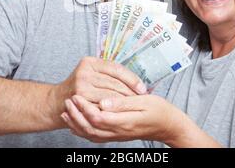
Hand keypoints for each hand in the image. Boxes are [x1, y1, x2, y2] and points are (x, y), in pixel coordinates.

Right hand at [49, 57, 146, 127]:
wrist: (58, 101)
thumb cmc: (81, 87)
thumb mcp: (91, 73)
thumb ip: (108, 72)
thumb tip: (135, 80)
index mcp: (90, 62)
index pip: (117, 69)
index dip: (132, 79)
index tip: (142, 88)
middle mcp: (84, 73)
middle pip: (115, 83)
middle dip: (130, 92)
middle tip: (141, 99)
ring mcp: (81, 87)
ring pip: (111, 96)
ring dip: (124, 102)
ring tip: (134, 106)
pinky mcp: (80, 101)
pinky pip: (103, 106)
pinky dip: (113, 110)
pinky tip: (121, 112)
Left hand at [60, 94, 182, 143]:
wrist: (168, 126)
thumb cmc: (159, 110)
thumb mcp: (144, 101)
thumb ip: (122, 102)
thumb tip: (103, 101)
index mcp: (125, 121)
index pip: (98, 117)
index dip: (84, 108)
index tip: (76, 95)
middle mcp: (118, 131)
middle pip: (90, 128)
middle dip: (76, 115)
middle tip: (68, 101)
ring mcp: (117, 135)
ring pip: (91, 135)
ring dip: (76, 123)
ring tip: (66, 111)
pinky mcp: (116, 136)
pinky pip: (95, 137)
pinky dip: (83, 131)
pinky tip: (76, 123)